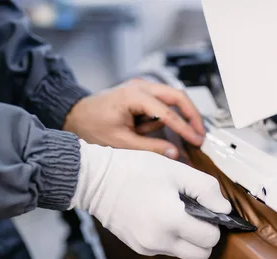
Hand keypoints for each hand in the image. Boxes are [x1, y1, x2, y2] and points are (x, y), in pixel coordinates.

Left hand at [63, 79, 204, 159]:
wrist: (75, 115)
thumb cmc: (92, 126)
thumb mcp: (121, 142)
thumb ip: (150, 148)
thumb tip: (174, 153)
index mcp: (134, 95)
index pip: (168, 112)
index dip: (185, 128)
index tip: (197, 140)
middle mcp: (141, 86)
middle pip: (178, 97)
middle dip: (191, 116)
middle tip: (200, 134)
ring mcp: (142, 88)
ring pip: (170, 102)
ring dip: (165, 121)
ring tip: (140, 133)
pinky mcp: (142, 94)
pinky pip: (161, 106)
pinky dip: (160, 119)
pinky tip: (141, 129)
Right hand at [70, 140, 230, 258]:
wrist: (95, 179)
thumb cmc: (133, 170)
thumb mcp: (176, 170)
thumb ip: (206, 189)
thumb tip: (223, 208)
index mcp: (171, 220)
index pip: (210, 238)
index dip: (214, 223)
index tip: (207, 209)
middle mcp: (159, 240)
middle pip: (201, 254)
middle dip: (205, 237)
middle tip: (197, 214)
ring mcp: (147, 247)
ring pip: (184, 254)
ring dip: (188, 239)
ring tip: (177, 213)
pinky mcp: (139, 248)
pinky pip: (167, 249)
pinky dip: (171, 238)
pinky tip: (162, 216)